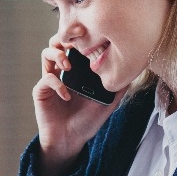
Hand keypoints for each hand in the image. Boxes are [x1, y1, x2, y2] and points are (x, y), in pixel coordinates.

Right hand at [34, 36, 120, 175]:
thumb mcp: (108, 103)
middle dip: (65, 37)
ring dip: (57, 54)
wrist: (70, 141)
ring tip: (69, 65)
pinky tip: (67, 96)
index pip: (77, 44)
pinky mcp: (41, 92)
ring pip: (46, 54)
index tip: (92, 34)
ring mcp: (50, 80)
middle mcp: (62, 71)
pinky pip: (46, 79)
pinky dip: (57, 83)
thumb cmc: (87, 121)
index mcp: (77, 70)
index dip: (81, 36)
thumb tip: (135, 72)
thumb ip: (118, 87)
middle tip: (76, 41)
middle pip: (58, 42)